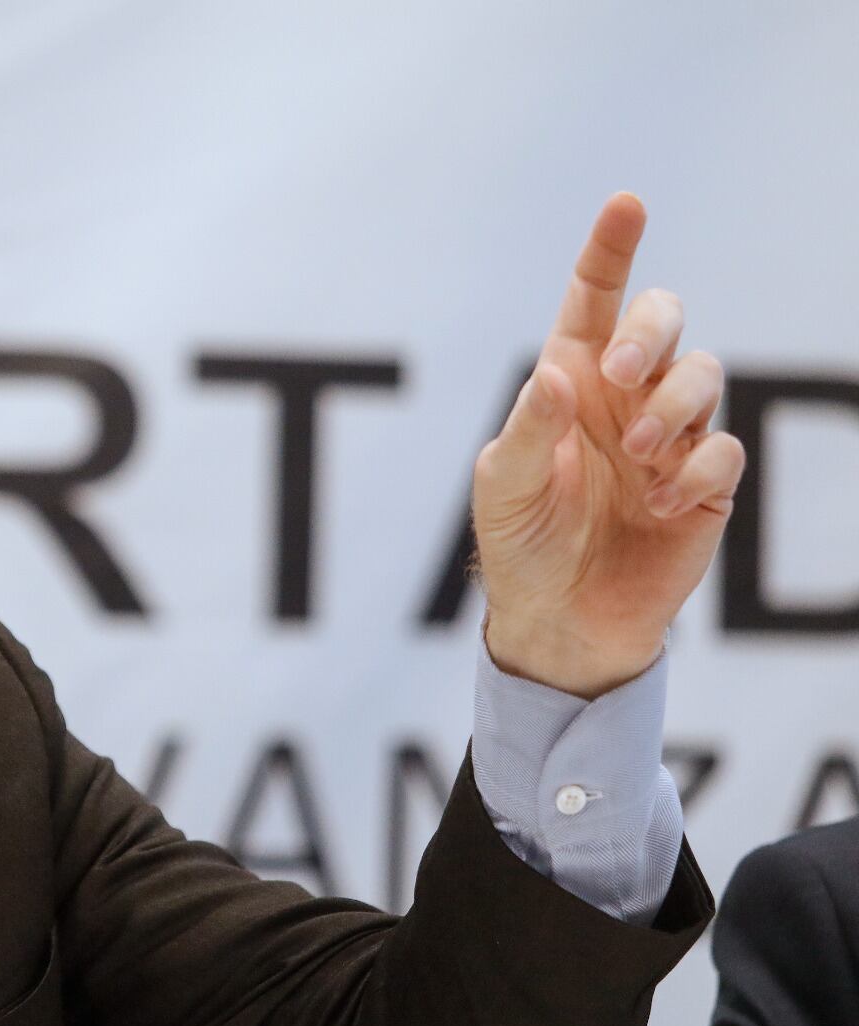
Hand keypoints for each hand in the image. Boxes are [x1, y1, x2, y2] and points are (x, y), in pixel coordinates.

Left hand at [473, 193, 744, 697]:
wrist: (560, 619)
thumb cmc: (521, 541)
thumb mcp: (503, 485)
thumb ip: (528, 429)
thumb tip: (556, 375)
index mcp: (569, 381)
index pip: (592, 301)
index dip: (610, 251)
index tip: (627, 204)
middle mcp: (624, 397)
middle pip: (663, 319)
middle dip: (651, 331)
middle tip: (622, 375)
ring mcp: (669, 437)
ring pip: (704, 374)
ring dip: (673, 405)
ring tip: (637, 454)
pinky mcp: (704, 484)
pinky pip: (724, 450)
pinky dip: (695, 469)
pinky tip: (659, 503)